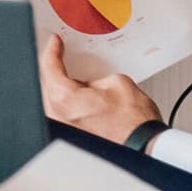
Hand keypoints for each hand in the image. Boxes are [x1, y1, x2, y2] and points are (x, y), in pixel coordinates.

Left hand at [33, 21, 158, 144]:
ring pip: (53, 101)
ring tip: (74, 76)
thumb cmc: (134, 124)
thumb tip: (88, 81)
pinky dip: (68, 103)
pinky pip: (62, 114)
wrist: (144, 147)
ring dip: (62, 88)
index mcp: (64, 99)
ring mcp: (63, 129)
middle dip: (55, 69)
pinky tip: (80, 97)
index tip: (54, 43)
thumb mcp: (116, 82)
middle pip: (47, 84)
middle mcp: (58, 116)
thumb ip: (94, 77)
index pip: (49, 67)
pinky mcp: (72, 138)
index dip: (52, 50)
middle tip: (61, 56)